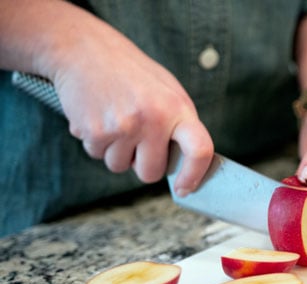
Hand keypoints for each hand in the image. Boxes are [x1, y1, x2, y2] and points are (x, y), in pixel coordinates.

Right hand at [49, 15, 211, 196]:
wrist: (84, 50)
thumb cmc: (131, 74)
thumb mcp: (167, 91)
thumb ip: (178, 127)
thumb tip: (185, 167)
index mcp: (177, 108)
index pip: (199, 150)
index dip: (194, 175)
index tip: (184, 188)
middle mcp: (152, 119)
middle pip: (151, 173)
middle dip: (142, 164)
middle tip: (136, 138)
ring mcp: (122, 126)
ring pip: (120, 167)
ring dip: (117, 152)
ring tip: (115, 119)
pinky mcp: (94, 131)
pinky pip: (97, 156)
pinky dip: (97, 142)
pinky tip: (98, 115)